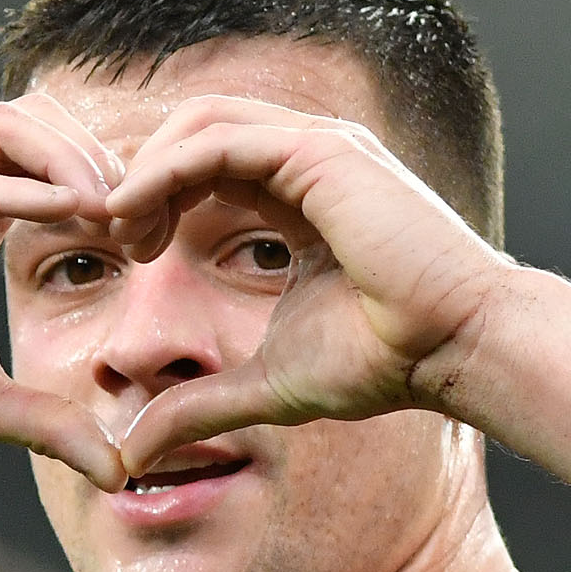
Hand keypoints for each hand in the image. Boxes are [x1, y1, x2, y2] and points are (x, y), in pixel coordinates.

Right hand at [0, 96, 128, 487]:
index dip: (113, 188)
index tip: (157, 241)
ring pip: (2, 130)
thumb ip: (47, 424)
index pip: (53, 162)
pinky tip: (69, 209)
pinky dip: (17, 187)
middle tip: (150, 218)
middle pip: (39, 125)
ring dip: (69, 159)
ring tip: (116, 204)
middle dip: (103, 160)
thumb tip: (119, 468)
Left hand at [101, 96, 519, 473]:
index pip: (209, 164)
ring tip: (121, 225)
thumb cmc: (386, 361)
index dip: (157, 196)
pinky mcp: (321, 153)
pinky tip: (139, 214)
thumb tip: (134, 449)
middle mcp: (309, 158)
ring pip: (203, 122)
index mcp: (300, 196)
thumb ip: (199, 406)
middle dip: (145, 174)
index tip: (130, 251)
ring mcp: (318, 147)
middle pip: (197, 129)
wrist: (453, 347)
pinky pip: (220, 141)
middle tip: (118, 236)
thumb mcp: (266, 386)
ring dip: (149, 168)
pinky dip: (168, 170)